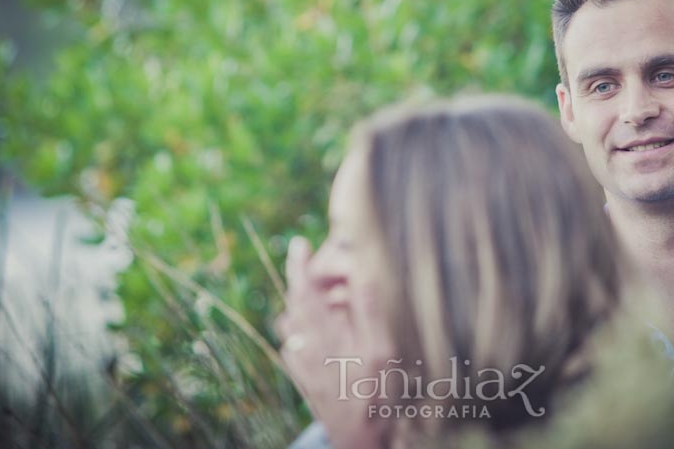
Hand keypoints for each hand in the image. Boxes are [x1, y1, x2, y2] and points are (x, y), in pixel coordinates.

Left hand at [276, 236, 394, 448]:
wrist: (358, 440)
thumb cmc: (375, 396)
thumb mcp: (381, 352)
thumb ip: (369, 311)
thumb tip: (362, 274)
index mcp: (325, 336)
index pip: (304, 291)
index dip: (300, 265)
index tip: (300, 243)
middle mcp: (306, 348)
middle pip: (295, 303)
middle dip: (301, 279)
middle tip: (311, 261)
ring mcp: (301, 364)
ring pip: (292, 322)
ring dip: (302, 302)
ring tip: (318, 291)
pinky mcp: (302, 376)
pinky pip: (294, 342)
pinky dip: (302, 326)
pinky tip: (318, 328)